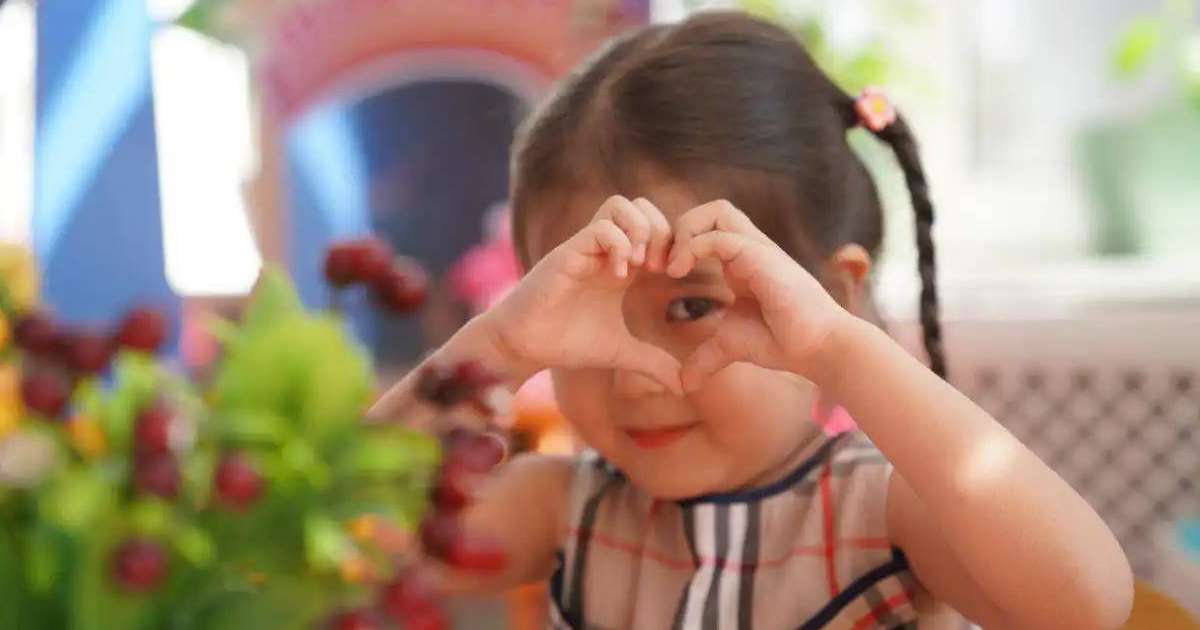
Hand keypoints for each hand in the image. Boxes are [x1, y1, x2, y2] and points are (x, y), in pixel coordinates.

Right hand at [485, 195, 682, 393]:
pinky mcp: (569, 252)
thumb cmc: (569, 342)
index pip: (657, 226)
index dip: (675, 244)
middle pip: (644, 207)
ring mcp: (587, 247)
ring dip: (641, 232)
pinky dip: (618, 245)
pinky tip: (619, 275)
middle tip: (661, 270)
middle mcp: (607, 250)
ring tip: (641, 267)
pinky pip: (601, 227)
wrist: (525, 345)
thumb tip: (686, 386)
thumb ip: (655, 363)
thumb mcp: (623, 352)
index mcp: (623, 264)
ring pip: (623, 205)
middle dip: (663, 233)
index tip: (675, 277)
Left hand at [665, 200, 849, 390]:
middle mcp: (749, 249)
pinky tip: (677, 273)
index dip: (679, 243)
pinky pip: (720, 236)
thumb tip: (684, 384)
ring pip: (717, 211)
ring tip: (670, 266)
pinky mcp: (761, 257)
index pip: (707, 228)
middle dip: (679, 228)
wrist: (818, 348)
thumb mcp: (729, 345)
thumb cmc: (782, 343)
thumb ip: (704, 357)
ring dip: (685, 231)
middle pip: (712, 210)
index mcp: (741, 262)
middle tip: (660, 263)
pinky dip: (692, 248)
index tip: (659, 273)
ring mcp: (757, 249)